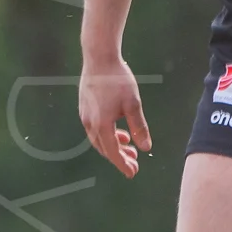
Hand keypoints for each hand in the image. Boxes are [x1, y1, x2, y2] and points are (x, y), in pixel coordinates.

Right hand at [79, 55, 151, 178]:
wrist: (99, 58)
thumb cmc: (118, 80)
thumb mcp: (133, 104)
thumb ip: (139, 128)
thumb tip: (146, 148)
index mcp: (101, 125)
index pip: (113, 152)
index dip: (123, 164)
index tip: (133, 174)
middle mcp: (90, 123)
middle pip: (104, 148)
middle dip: (119, 158)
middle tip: (134, 163)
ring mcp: (85, 115)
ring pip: (98, 139)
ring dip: (114, 146)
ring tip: (129, 146)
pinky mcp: (85, 108)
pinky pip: (95, 129)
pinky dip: (107, 135)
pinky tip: (119, 131)